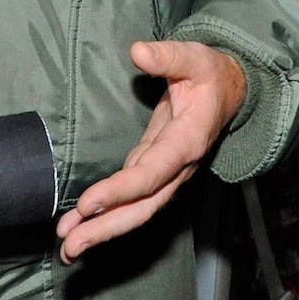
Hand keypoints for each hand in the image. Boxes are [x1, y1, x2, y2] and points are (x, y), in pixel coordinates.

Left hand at [55, 40, 247, 262]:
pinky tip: (79, 225)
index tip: (88, 203)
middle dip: (106, 228)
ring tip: (67, 248)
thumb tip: (139, 51)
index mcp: (187, 141)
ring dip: (101, 231)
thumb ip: (168, 56)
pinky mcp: (153, 170)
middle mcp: (178, 167)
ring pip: (136, 209)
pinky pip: (130, 199)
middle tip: (70, 246)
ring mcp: (166, 173)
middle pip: (142, 206)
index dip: (120, 190)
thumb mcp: (196, 57)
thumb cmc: (211, 74)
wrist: (231, 91)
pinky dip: (106, 215)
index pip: (152, 173)